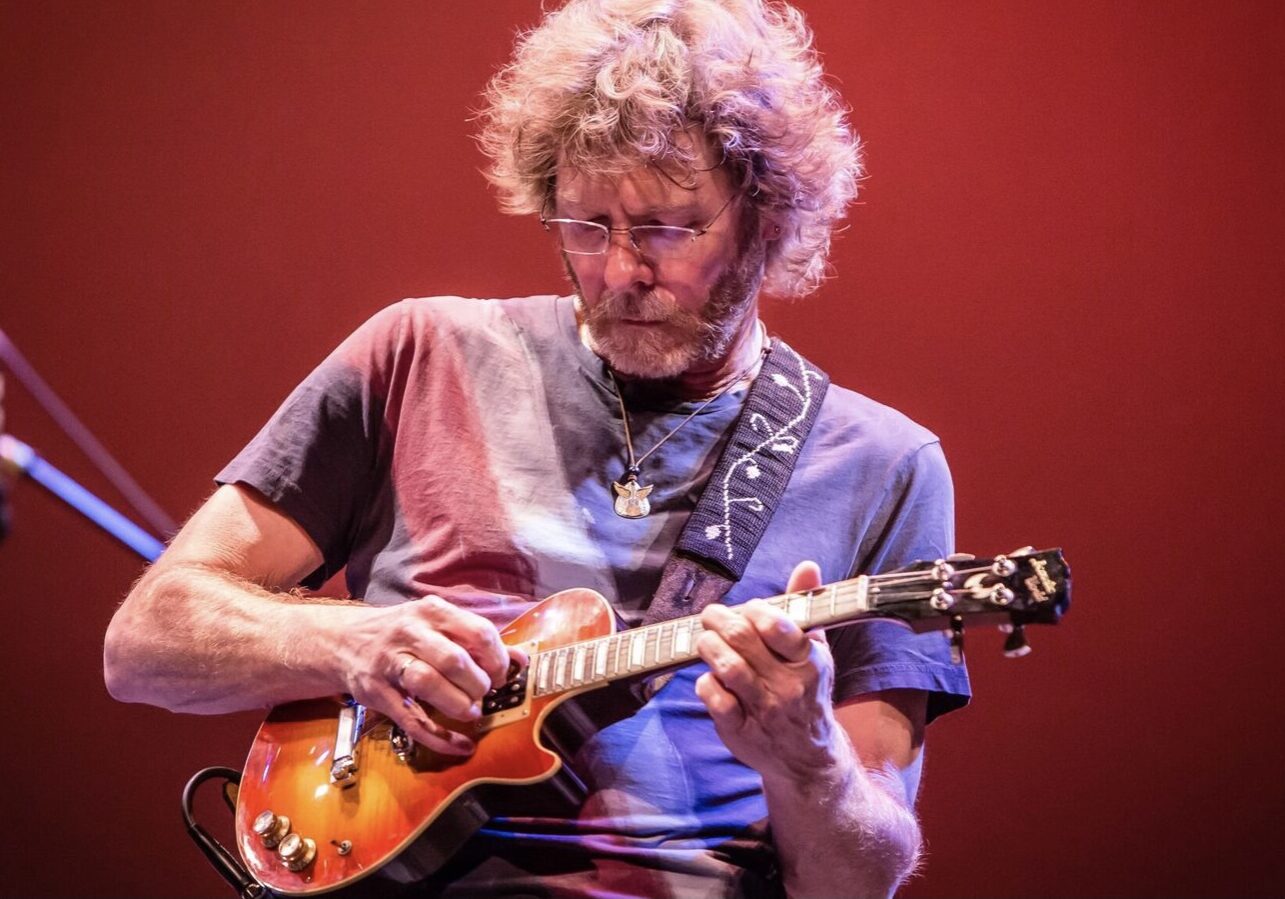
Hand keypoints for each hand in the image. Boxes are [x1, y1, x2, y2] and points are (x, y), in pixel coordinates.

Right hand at [335, 594, 523, 756]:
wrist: (345, 641)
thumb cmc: (403, 634)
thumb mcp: (438, 625)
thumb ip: (478, 641)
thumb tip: (521, 660)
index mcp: (433, 612)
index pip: (478, 633)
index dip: (497, 660)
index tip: (499, 676)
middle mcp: (410, 632)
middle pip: (454, 660)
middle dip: (477, 684)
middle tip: (482, 695)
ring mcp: (390, 663)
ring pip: (429, 684)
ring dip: (458, 704)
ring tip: (470, 712)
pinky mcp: (376, 693)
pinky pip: (412, 720)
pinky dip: (440, 738)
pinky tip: (460, 745)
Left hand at [694, 560, 840, 781]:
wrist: (807, 757)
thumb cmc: (808, 691)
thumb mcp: (815, 650)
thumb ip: (806, 606)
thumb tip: (807, 565)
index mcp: (809, 662)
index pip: (778, 625)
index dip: (754, 610)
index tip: (747, 609)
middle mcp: (788, 686)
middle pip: (743, 639)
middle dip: (719, 619)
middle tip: (711, 616)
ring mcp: (764, 710)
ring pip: (727, 667)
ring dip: (708, 646)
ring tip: (705, 640)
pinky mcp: (741, 731)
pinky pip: (714, 698)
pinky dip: (705, 682)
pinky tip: (710, 676)